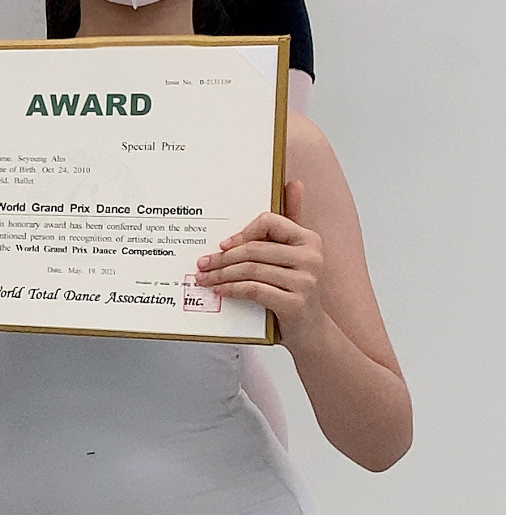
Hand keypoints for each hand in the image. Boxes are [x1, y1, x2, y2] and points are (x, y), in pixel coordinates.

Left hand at [196, 207, 323, 331]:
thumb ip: (291, 220)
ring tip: (204, 278)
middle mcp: (312, 258)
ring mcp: (305, 282)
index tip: (223, 244)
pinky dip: (232, 289)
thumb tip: (293, 183)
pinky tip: (220, 290)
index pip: (269, 221)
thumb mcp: (295, 254)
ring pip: (250, 270)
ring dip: (221, 274)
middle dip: (222, 257)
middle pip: (254, 249)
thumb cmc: (295, 288)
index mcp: (310, 240)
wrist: (311, 331)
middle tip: (202, 263)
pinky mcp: (295, 304)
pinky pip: (253, 290)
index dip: (242, 232)